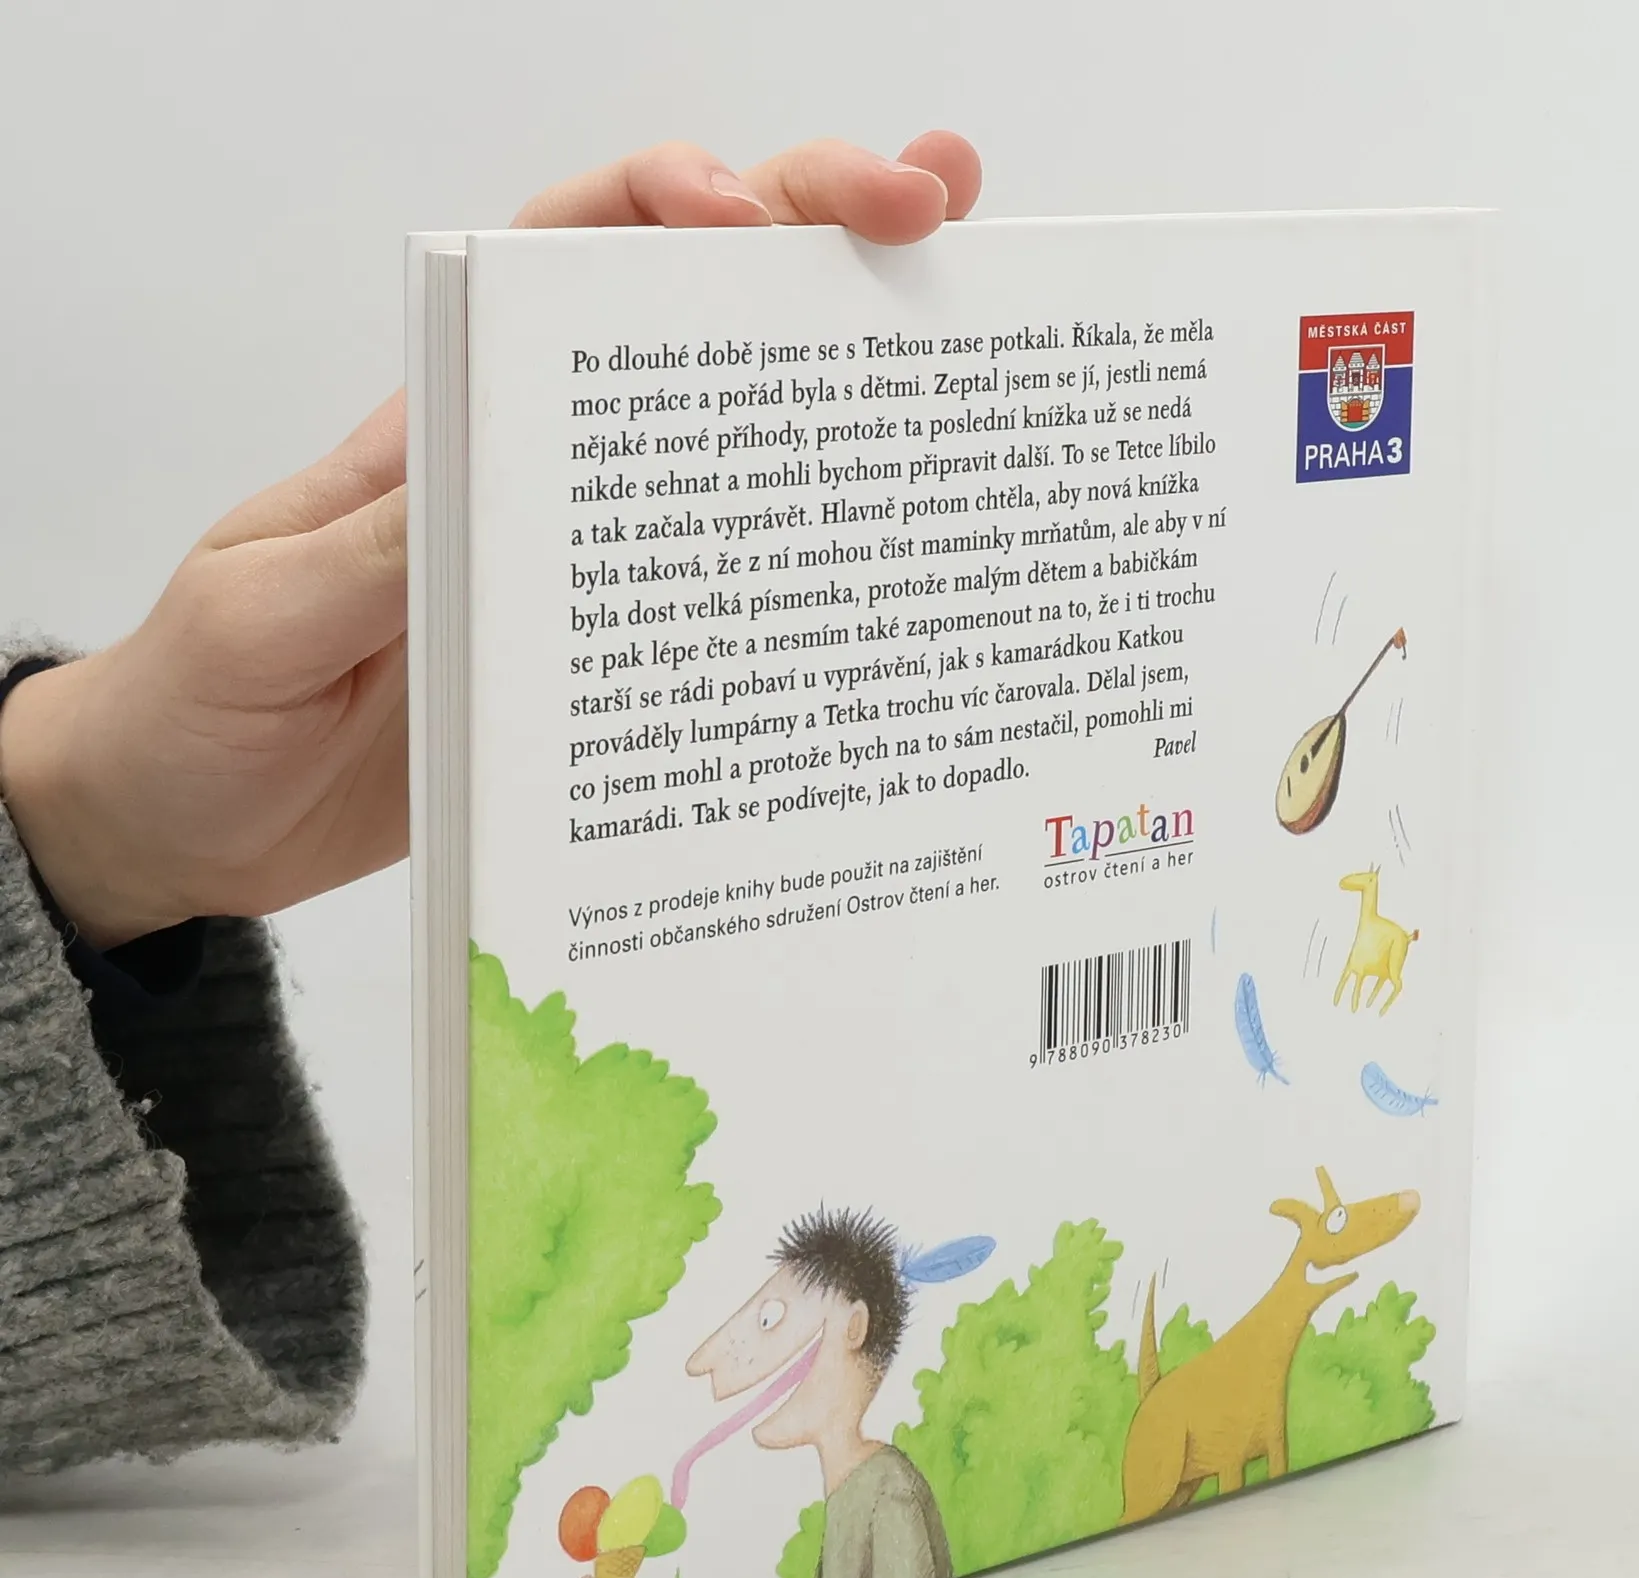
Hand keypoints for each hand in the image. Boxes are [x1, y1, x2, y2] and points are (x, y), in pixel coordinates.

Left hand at [0, 133, 981, 948]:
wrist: (191, 827)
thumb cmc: (198, 707)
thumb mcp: (267, 618)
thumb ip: (375, 554)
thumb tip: (503, 474)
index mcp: (441, 427)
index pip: (564, 260)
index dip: (666, 205)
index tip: (750, 216)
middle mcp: (534, 473)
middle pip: (687, 317)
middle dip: (813, 234)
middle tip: (936, 205)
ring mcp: (585, 566)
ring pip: (732, 448)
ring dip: (846, 383)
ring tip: (963, 333)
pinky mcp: (609, 661)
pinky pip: (726, 595)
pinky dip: (814, 566)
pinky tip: (896, 563)